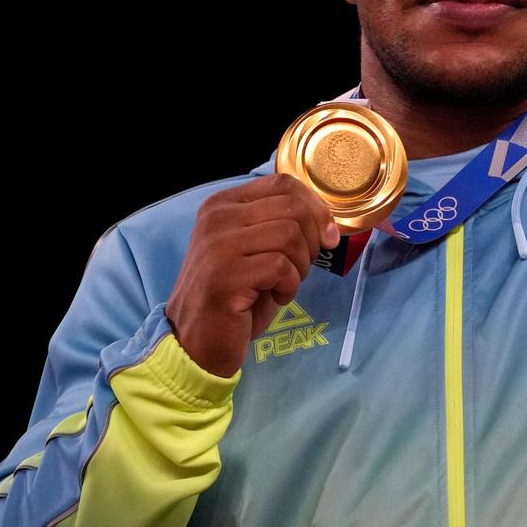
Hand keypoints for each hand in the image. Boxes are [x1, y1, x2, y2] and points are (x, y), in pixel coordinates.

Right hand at [166, 173, 338, 375]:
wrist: (198, 343)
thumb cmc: (237, 296)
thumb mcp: (258, 250)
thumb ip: (283, 224)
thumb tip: (328, 222)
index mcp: (223, 204)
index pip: (283, 183)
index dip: (316, 207)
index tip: (328, 235)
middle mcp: (216, 218)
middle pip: (292, 208)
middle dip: (311, 240)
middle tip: (299, 267)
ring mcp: (218, 245)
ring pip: (290, 234)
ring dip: (300, 265)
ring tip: (284, 283)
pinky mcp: (225, 275)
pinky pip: (281, 267)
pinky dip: (290, 286)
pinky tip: (275, 297)